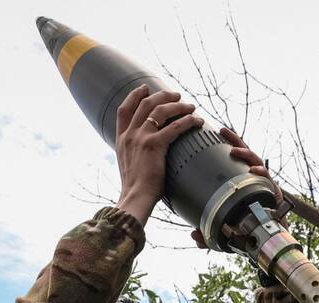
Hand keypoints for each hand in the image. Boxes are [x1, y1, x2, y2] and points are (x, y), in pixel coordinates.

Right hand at [115, 86, 203, 223]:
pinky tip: (197, 120)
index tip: (144, 89)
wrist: (135, 197)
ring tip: (190, 105)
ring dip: (177, 105)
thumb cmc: (135, 188)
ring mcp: (141, 138)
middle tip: (175, 95)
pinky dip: (188, 121)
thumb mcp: (128, 166)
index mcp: (121, 139)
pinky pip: (175, 127)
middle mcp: (130, 134)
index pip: (124, 110)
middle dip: (161, 96)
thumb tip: (145, 154)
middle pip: (145, 104)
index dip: (134, 96)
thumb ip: (134, 154)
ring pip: (160, 111)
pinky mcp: (154, 145)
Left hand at [189, 127, 283, 248]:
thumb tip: (194, 235)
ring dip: (245, 154)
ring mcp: (263, 184)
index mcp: (239, 183)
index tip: (213, 135)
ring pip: (256, 162)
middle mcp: (252, 180)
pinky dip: (261, 173)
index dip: (224, 147)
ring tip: (235, 151)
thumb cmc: (246, 231)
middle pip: (244, 154)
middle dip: (235, 141)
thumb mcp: (223, 232)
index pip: (231, 161)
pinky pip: (268, 178)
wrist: (267, 240)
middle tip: (223, 132)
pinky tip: (255, 171)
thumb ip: (208, 234)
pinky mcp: (273, 191)